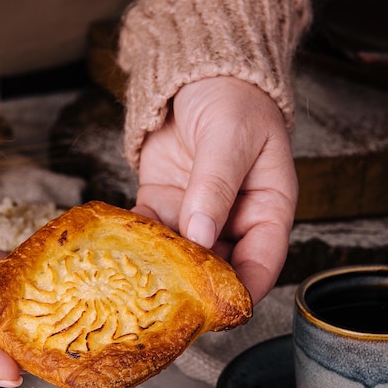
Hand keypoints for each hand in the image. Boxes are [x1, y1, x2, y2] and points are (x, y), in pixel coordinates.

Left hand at [132, 76, 297, 303]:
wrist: (197, 76)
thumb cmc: (232, 100)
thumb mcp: (230, 137)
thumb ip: (216, 185)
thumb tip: (201, 235)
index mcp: (267, 207)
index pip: (263, 261)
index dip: (245, 289)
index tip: (222, 311)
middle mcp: (233, 218)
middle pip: (219, 266)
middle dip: (196, 286)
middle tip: (170, 301)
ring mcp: (196, 213)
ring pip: (181, 254)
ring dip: (161, 267)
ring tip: (139, 281)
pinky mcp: (164, 203)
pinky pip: (150, 230)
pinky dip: (137, 240)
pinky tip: (120, 248)